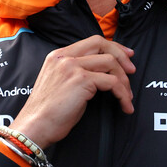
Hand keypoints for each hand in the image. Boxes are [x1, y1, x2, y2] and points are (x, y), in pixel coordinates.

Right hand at [8, 36, 134, 147]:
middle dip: (122, 56)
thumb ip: (74, 72)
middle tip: (132, 71)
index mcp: (57, 56)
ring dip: (124, 81)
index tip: (125, 56)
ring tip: (127, 97)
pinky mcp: (82, 80)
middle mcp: (64, 57)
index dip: (112, 47)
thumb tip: (101, 74)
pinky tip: (124, 105)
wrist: (35, 125)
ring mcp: (73, 67)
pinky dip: (123, 94)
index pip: (91, 42)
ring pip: (110, 63)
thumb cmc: (46, 111)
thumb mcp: (58, 83)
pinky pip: (112, 82)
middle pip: (102, 45)